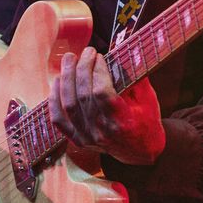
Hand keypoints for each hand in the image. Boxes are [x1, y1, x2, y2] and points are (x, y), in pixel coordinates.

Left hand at [49, 47, 165, 165]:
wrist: (140, 150)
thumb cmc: (146, 121)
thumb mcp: (148, 99)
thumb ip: (134, 77)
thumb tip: (121, 53)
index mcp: (122, 122)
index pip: (102, 92)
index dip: (97, 71)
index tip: (99, 56)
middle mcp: (102, 132)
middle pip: (83, 95)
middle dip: (82, 68)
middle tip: (86, 52)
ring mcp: (87, 137)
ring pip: (68, 104)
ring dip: (66, 78)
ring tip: (69, 59)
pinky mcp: (77, 139)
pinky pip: (58, 119)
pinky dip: (54, 99)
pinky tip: (57, 81)